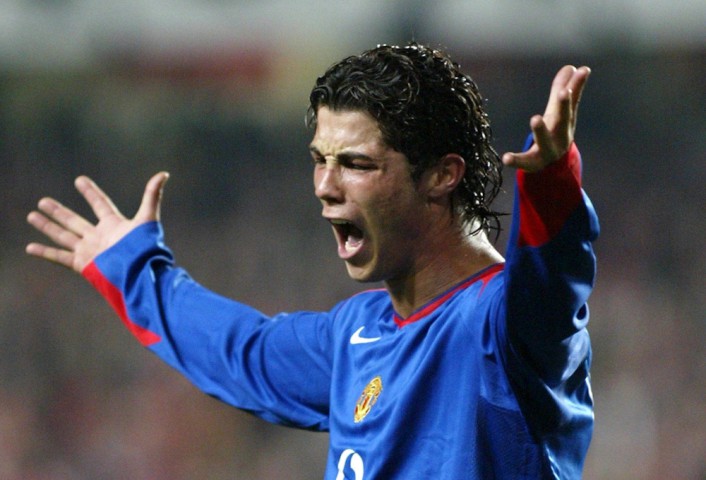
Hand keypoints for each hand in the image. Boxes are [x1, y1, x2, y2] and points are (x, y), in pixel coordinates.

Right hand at [26, 172, 169, 272]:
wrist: (140, 275)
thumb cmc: (146, 247)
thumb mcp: (148, 218)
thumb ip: (153, 195)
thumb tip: (163, 173)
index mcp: (115, 225)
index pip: (100, 204)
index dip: (90, 192)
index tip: (79, 180)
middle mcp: (100, 237)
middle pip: (75, 220)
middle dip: (59, 211)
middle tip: (43, 201)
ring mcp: (90, 250)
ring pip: (63, 235)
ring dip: (47, 226)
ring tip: (32, 215)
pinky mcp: (83, 264)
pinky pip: (60, 257)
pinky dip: (45, 252)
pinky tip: (30, 247)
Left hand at [502, 65, 590, 171]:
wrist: (554, 167)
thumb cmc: (556, 133)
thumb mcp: (559, 113)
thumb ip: (566, 92)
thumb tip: (573, 67)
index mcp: (565, 121)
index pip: (571, 102)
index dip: (575, 87)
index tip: (582, 70)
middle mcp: (560, 135)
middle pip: (563, 119)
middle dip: (564, 105)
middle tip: (564, 92)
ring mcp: (547, 150)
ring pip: (545, 141)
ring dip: (541, 130)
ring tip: (535, 118)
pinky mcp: (532, 163)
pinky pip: (524, 162)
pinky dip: (515, 160)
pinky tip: (506, 158)